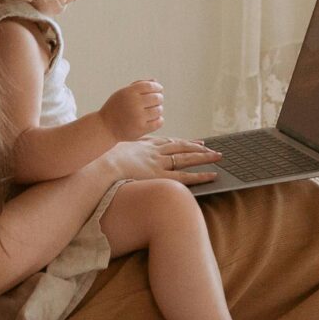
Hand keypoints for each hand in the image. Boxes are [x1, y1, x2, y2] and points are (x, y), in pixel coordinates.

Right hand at [99, 79, 164, 138]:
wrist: (105, 128)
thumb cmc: (115, 108)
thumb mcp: (123, 93)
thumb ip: (138, 85)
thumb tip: (155, 81)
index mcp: (129, 92)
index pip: (150, 86)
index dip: (157, 87)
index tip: (159, 90)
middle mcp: (133, 103)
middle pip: (157, 98)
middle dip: (158, 99)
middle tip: (155, 102)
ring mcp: (138, 117)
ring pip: (159, 110)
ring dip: (158, 110)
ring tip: (151, 111)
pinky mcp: (141, 129)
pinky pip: (159, 122)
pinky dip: (158, 120)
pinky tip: (152, 119)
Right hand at [106, 137, 220, 185]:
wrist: (101, 165)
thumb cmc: (101, 160)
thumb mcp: (110, 151)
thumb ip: (118, 153)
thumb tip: (112, 157)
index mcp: (143, 145)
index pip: (166, 142)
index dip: (180, 143)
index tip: (191, 142)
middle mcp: (153, 152)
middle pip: (179, 147)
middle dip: (195, 147)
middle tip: (210, 148)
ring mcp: (158, 163)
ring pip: (185, 158)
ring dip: (203, 157)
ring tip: (218, 156)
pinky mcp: (160, 176)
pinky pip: (184, 177)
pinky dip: (199, 176)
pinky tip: (212, 175)